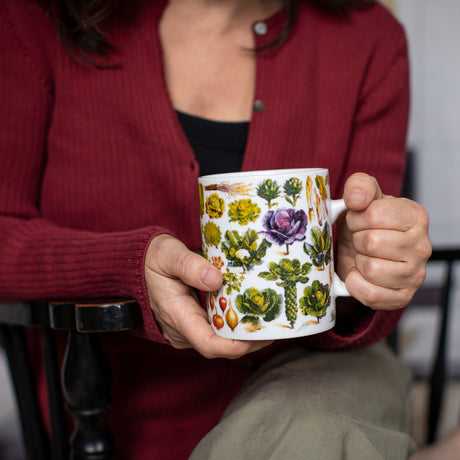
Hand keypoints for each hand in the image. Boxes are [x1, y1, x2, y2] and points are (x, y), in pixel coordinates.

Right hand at [144, 234, 272, 357]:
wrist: (137, 265)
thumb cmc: (152, 259)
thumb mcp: (168, 255)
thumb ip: (190, 266)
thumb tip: (216, 279)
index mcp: (177, 316)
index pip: (208, 344)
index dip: (236, 346)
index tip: (260, 337)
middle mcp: (182, 330)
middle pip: (221, 345)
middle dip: (250, 339)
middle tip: (275, 324)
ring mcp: (187, 329)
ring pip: (220, 340)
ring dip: (244, 332)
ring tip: (269, 317)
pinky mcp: (192, 323)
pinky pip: (216, 331)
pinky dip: (234, 324)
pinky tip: (251, 312)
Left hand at [336, 173, 431, 309]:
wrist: (359, 254)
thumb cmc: (364, 224)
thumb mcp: (360, 198)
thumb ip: (359, 186)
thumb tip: (357, 198)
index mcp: (415, 216)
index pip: (374, 214)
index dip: (356, 218)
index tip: (358, 220)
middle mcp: (422, 246)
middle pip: (371, 242)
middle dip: (357, 240)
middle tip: (360, 240)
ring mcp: (416, 274)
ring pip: (371, 269)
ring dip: (358, 262)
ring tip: (364, 256)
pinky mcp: (403, 297)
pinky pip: (371, 294)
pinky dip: (356, 285)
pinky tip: (359, 275)